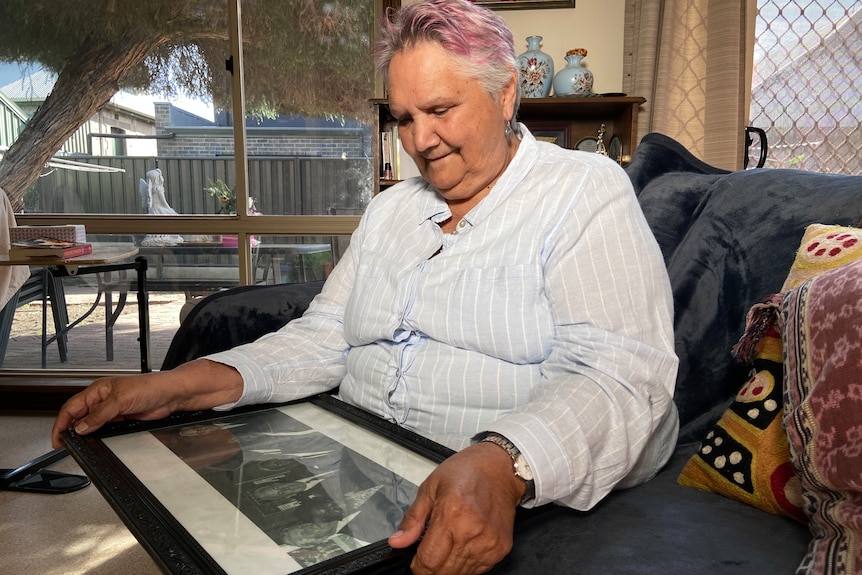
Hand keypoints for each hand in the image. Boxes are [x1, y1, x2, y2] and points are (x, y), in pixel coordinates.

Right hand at [51, 359, 242, 448]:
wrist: (172, 394)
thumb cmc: (151, 386)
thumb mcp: (121, 400)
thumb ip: (100, 414)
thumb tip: (81, 427)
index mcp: (98, 390)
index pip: (72, 407)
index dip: (62, 423)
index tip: (57, 438)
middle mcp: (103, 400)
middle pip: (79, 417)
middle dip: (71, 430)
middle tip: (66, 445)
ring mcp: (112, 410)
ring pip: (91, 424)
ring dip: (84, 434)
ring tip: (79, 445)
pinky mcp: (122, 419)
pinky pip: (104, 429)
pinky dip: (98, 436)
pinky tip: (96, 441)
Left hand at [389, 441, 525, 574]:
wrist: (500, 469)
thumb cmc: (466, 472)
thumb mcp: (431, 487)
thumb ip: (413, 518)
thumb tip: (397, 541)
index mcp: (451, 514)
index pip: (429, 561)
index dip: (418, 566)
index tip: (415, 560)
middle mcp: (472, 532)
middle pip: (444, 572)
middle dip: (431, 568)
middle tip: (430, 552)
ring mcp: (489, 542)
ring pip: (460, 574)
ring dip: (448, 567)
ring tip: (448, 545)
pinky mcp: (501, 548)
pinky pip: (478, 571)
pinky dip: (466, 565)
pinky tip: (463, 546)